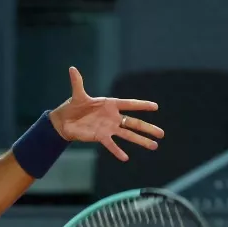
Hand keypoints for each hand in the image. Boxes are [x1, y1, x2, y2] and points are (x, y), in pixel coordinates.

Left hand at [49, 67, 164, 160]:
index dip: (141, 105)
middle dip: (148, 128)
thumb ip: (78, 82)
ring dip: (140, 140)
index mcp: (110, 104)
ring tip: (154, 146)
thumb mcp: (78, 94)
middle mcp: (113, 117)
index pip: (129, 104)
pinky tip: (125, 158)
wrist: (66, 121)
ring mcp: (108, 128)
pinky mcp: (101, 136)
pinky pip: (111, 144)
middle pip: (134, 122)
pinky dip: (117, 151)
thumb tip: (72, 68)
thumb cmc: (74, 106)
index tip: (155, 107)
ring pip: (127, 135)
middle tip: (161, 133)